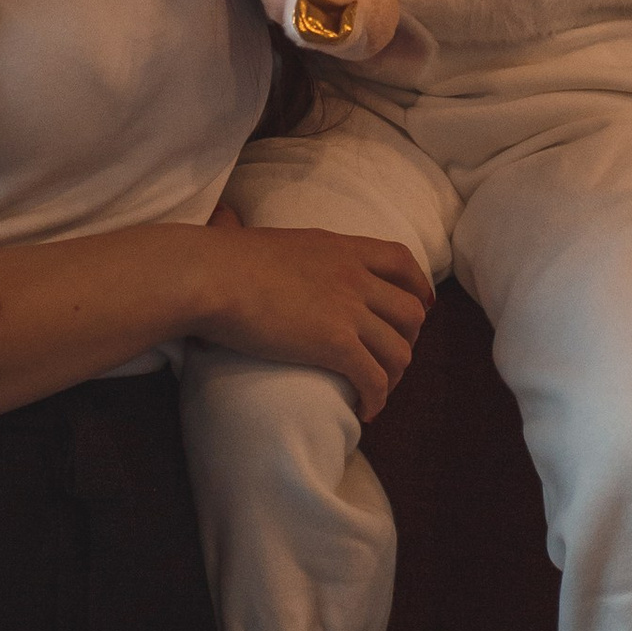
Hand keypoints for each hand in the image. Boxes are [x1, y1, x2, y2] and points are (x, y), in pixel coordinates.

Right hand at [190, 228, 430, 419]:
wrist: (210, 276)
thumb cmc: (219, 258)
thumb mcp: (263, 239)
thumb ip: (269, 242)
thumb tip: (226, 219)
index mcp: (341, 248)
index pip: (402, 261)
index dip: (419, 287)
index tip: (421, 307)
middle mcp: (354, 276)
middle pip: (411, 312)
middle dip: (408, 340)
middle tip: (390, 358)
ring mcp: (348, 310)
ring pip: (399, 351)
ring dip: (394, 377)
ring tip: (376, 392)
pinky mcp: (335, 344)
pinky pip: (375, 379)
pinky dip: (377, 400)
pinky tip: (365, 411)